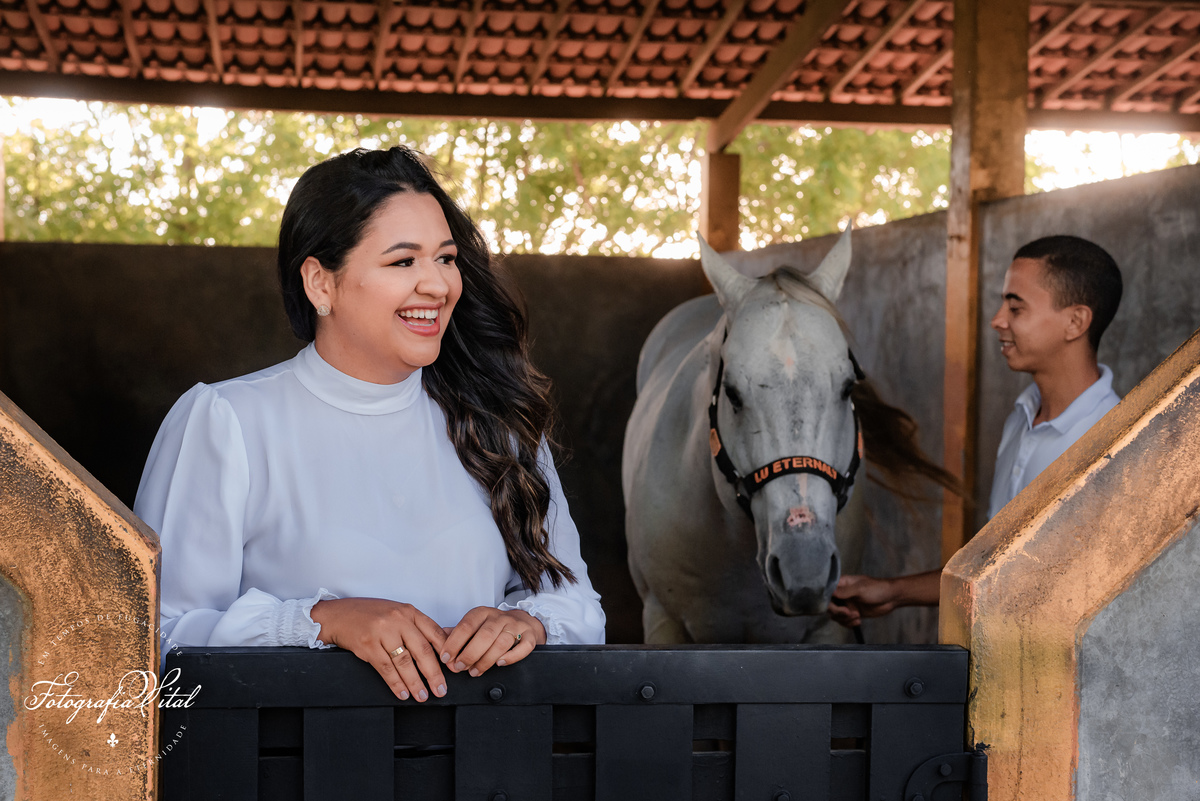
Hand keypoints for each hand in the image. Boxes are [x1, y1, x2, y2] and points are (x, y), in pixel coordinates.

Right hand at [310, 597, 447, 701]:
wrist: (339, 615)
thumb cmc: (370, 615)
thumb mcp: (397, 614)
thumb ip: (416, 628)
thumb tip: (440, 649)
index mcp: (409, 612)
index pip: (434, 633)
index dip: (446, 652)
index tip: (453, 668)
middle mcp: (398, 620)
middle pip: (422, 650)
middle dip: (434, 674)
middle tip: (441, 689)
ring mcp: (382, 632)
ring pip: (404, 662)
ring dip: (415, 683)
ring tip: (422, 696)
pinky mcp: (368, 645)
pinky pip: (386, 669)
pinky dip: (396, 683)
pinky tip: (402, 693)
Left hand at [440, 607, 545, 677]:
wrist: (523, 622)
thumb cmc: (493, 627)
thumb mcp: (474, 625)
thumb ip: (457, 633)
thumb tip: (437, 640)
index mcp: (482, 613)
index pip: (467, 625)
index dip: (454, 642)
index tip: (446, 657)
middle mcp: (499, 618)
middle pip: (484, 635)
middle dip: (470, 654)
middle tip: (460, 668)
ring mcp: (516, 626)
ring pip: (502, 643)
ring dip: (486, 660)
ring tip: (475, 671)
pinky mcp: (529, 636)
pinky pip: (523, 647)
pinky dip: (511, 657)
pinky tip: (500, 664)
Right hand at [828, 570, 941, 627]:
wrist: (892, 598)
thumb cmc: (878, 589)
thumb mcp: (860, 589)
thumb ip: (844, 592)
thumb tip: (830, 592)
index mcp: (842, 584)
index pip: (827, 593)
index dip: (829, 602)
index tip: (839, 607)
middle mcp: (843, 594)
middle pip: (830, 607)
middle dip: (839, 613)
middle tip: (849, 613)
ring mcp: (848, 604)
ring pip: (836, 616)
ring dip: (845, 619)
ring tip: (857, 617)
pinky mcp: (853, 612)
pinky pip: (844, 621)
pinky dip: (849, 624)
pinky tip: (858, 622)